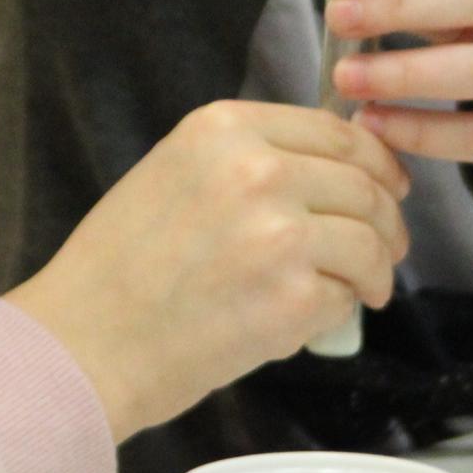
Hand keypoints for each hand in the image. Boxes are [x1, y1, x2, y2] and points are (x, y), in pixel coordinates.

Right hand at [5, 100, 412, 439]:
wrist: (84, 343)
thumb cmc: (119, 267)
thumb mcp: (173, 174)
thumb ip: (245, 161)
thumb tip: (327, 170)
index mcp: (224, 129)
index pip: (336, 130)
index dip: (375, 161)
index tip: (387, 184)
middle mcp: (259, 170)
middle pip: (365, 184)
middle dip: (388, 218)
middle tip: (387, 247)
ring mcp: (281, 234)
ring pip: (370, 241)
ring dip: (376, 269)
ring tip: (365, 289)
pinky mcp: (294, 299)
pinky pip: (347, 296)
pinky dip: (340, 310)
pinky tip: (311, 319)